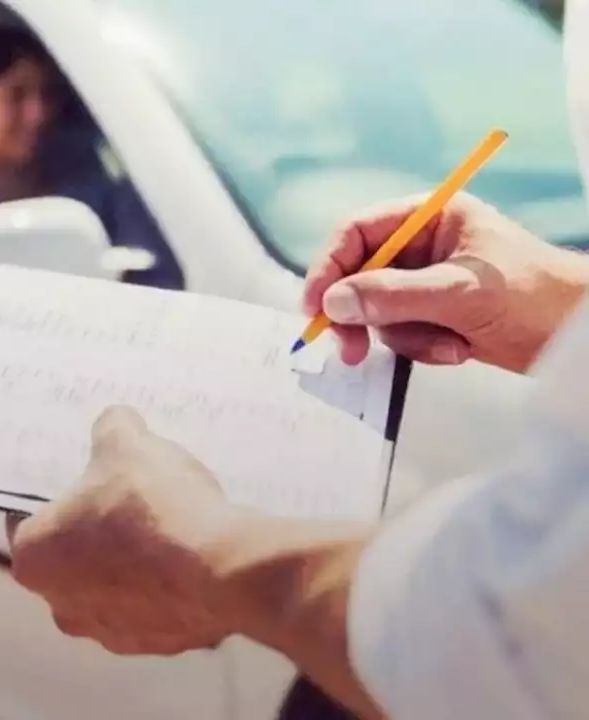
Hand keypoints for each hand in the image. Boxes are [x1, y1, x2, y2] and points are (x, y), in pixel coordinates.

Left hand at [5, 406, 243, 655]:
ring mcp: (109, 632)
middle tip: (125, 500)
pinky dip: (166, 586)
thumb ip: (111, 428)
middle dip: (93, 533)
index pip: (27, 521)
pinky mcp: (156, 645)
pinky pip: (154, 607)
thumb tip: (115, 422)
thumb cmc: (152, 505)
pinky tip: (190, 556)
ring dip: (131, 564)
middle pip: (70, 558)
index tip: (81, 482)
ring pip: (112, 588)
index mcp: (33, 558)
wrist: (222, 568)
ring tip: (165, 526)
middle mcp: (60, 605)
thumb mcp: (126, 444)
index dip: (55, 497)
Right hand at [303, 192, 588, 372]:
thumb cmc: (533, 298)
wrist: (579, 336)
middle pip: (359, 275)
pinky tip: (459, 350)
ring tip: (447, 345)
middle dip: (361, 313)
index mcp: (430, 218)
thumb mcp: (459, 292)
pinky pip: (400, 332)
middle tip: (350, 351)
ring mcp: (428, 281)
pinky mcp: (435, 314)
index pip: (358, 233)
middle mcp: (423, 245)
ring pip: (377, 310)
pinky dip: (422, 347)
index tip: (316, 306)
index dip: (329, 267)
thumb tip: (332, 302)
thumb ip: (392, 295)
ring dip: (404, 336)